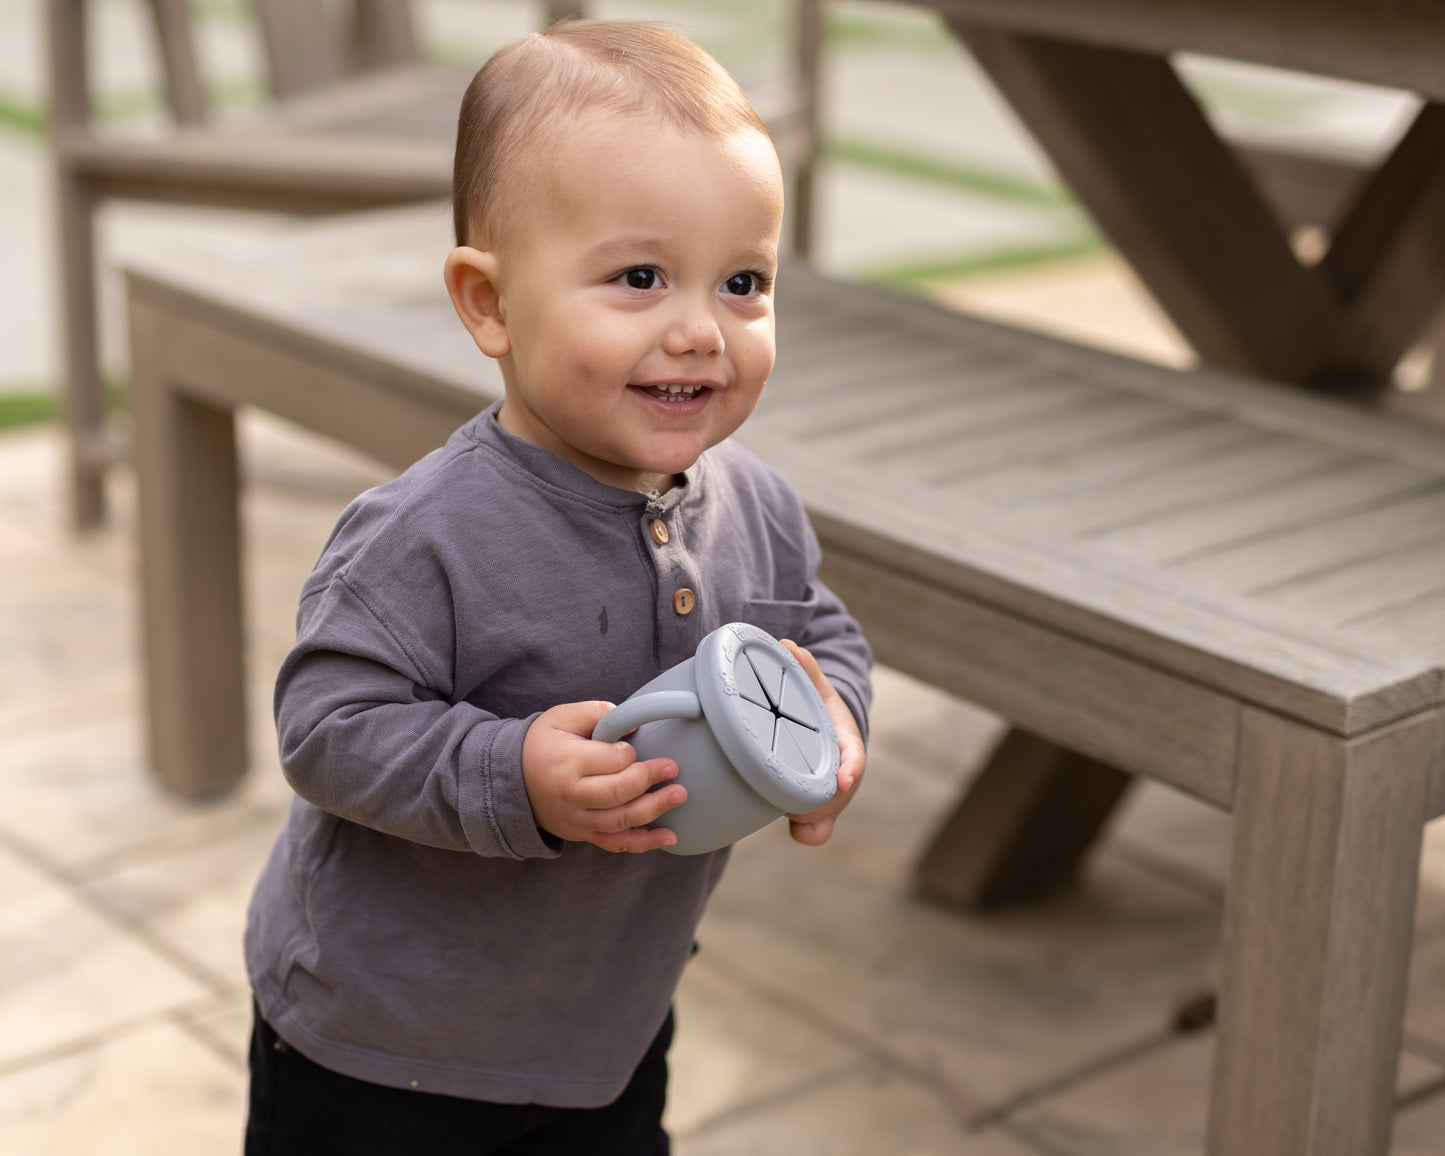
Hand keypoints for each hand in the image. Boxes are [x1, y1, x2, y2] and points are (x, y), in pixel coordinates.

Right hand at [521, 701, 687, 852]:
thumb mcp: (561, 717)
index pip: (611, 760)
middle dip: (649, 779)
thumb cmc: (542, 743)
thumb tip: (632, 725)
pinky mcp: (583, 834)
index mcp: (568, 762)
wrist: (512, 780)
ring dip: (655, 809)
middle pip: (619, 792)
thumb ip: (596, 713)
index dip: (630, 752)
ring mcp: (578, 819)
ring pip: (621, 820)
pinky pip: (616, 843)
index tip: (634, 745)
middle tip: (673, 768)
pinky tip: (669, 837)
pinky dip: (644, 843)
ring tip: (679, 795)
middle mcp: (572, 795)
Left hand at [779, 640, 865, 845]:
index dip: (850, 769)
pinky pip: (817, 830)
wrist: (826, 731)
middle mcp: (843, 773)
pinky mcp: (816, 810)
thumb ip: (803, 668)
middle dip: (822, 804)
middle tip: (792, 806)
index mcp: (847, 742)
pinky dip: (807, 833)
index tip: (844, 780)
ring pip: (829, 819)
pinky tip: (789, 828)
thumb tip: (787, 646)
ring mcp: (832, 795)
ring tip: (785, 813)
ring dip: (811, 822)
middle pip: (840, 796)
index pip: (855, 758)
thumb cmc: (818, 709)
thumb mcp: (814, 686)